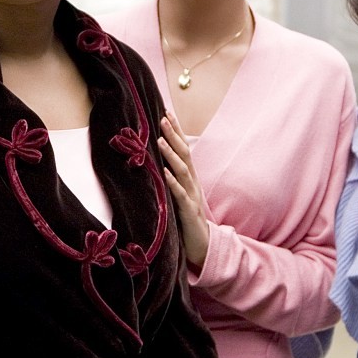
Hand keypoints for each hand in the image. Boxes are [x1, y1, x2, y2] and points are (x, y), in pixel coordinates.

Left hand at [159, 113, 209, 270]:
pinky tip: (164, 172)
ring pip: (183, 171)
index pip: (183, 148)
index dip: (176, 131)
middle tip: (163, 117)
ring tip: (159, 140)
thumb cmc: (186, 218)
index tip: (166, 112)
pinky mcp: (188, 211)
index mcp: (189, 177)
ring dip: (171, 154)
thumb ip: (171, 178)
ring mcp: (192, 196)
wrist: (202, 245)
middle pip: (184, 154)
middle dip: (174, 135)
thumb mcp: (179, 194)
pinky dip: (172, 182)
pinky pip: (180, 194)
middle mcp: (192, 182)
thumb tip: (155, 160)